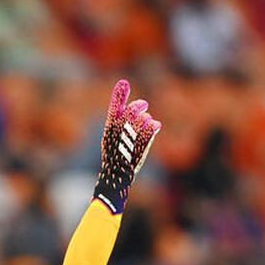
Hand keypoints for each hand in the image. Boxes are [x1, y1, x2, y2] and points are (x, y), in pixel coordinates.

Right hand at [93, 79, 160, 213]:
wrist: (115, 180)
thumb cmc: (115, 160)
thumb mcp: (115, 141)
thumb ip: (122, 124)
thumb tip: (139, 111)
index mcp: (108, 133)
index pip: (112, 110)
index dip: (118, 96)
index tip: (124, 84)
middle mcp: (116, 137)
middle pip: (128, 115)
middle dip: (136, 107)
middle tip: (143, 105)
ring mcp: (126, 144)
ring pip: (138, 123)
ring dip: (145, 119)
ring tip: (148, 120)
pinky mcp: (136, 152)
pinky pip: (146, 135)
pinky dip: (152, 127)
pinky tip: (156, 124)